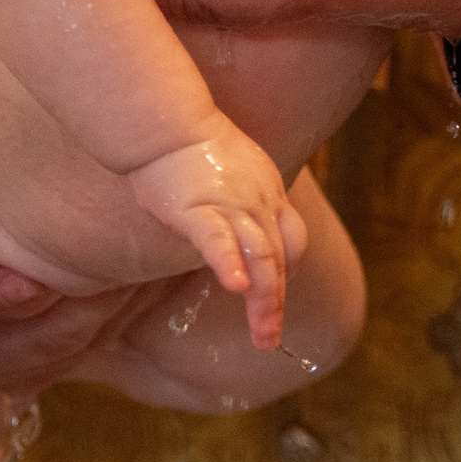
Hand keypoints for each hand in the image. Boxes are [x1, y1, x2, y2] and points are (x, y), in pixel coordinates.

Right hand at [125, 121, 307, 351]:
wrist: (167, 122)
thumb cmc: (191, 148)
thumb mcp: (233, 172)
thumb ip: (241, 200)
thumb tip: (235, 228)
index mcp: (268, 192)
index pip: (293, 239)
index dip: (288, 269)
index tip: (276, 292)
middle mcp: (259, 202)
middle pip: (279, 259)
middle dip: (276, 303)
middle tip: (269, 339)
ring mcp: (232, 205)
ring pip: (261, 258)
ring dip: (265, 302)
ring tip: (264, 337)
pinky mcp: (198, 209)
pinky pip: (220, 241)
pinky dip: (231, 264)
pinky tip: (237, 288)